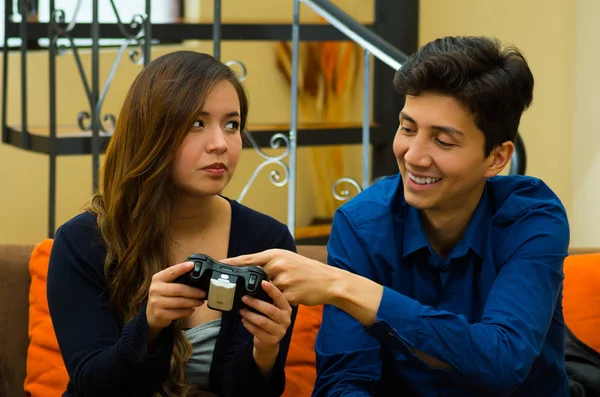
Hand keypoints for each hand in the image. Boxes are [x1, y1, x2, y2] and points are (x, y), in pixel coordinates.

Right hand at [146, 262, 205, 338]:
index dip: (182, 268)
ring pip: (180, 302)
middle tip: (203, 293)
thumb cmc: (163, 295)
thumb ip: (177, 278)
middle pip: (179, 289)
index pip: (171, 272)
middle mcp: (156, 289)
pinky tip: (192, 309)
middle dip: (194, 292)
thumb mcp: (165, 283)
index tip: (192, 265)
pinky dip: (188, 311)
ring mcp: (156, 302)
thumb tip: (194, 272)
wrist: (151, 313)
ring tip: (200, 301)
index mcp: (158, 278)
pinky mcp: (160, 314)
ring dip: (193, 302)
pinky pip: (178, 313)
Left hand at [221, 249, 339, 305]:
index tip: (221, 264)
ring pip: (263, 292)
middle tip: (232, 287)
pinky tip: (272, 306)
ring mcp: (284, 281)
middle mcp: (279, 266)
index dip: (234, 262)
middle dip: (245, 284)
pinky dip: (272, 304)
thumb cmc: (307, 270)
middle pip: (253, 277)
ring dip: (259, 297)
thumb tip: (253, 266)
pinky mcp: (289, 295)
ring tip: (252, 301)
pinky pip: (274, 302)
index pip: (250, 258)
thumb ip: (271, 263)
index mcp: (277, 255)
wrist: (329, 281)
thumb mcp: (288, 260)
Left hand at [238, 280, 292, 376]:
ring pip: (263, 321)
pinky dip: (248, 325)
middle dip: (256, 303)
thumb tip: (262, 282)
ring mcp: (280, 331)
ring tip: (241, 310)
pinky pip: (257, 331)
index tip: (262, 282)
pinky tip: (244, 320)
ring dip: (250, 315)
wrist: (270, 343)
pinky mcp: (272, 340)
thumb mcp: (273, 309)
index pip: (280, 297)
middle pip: (270, 310)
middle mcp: (286, 320)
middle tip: (244, 298)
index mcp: (287, 309)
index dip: (272, 290)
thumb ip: (268, 299)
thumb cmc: (270, 322)